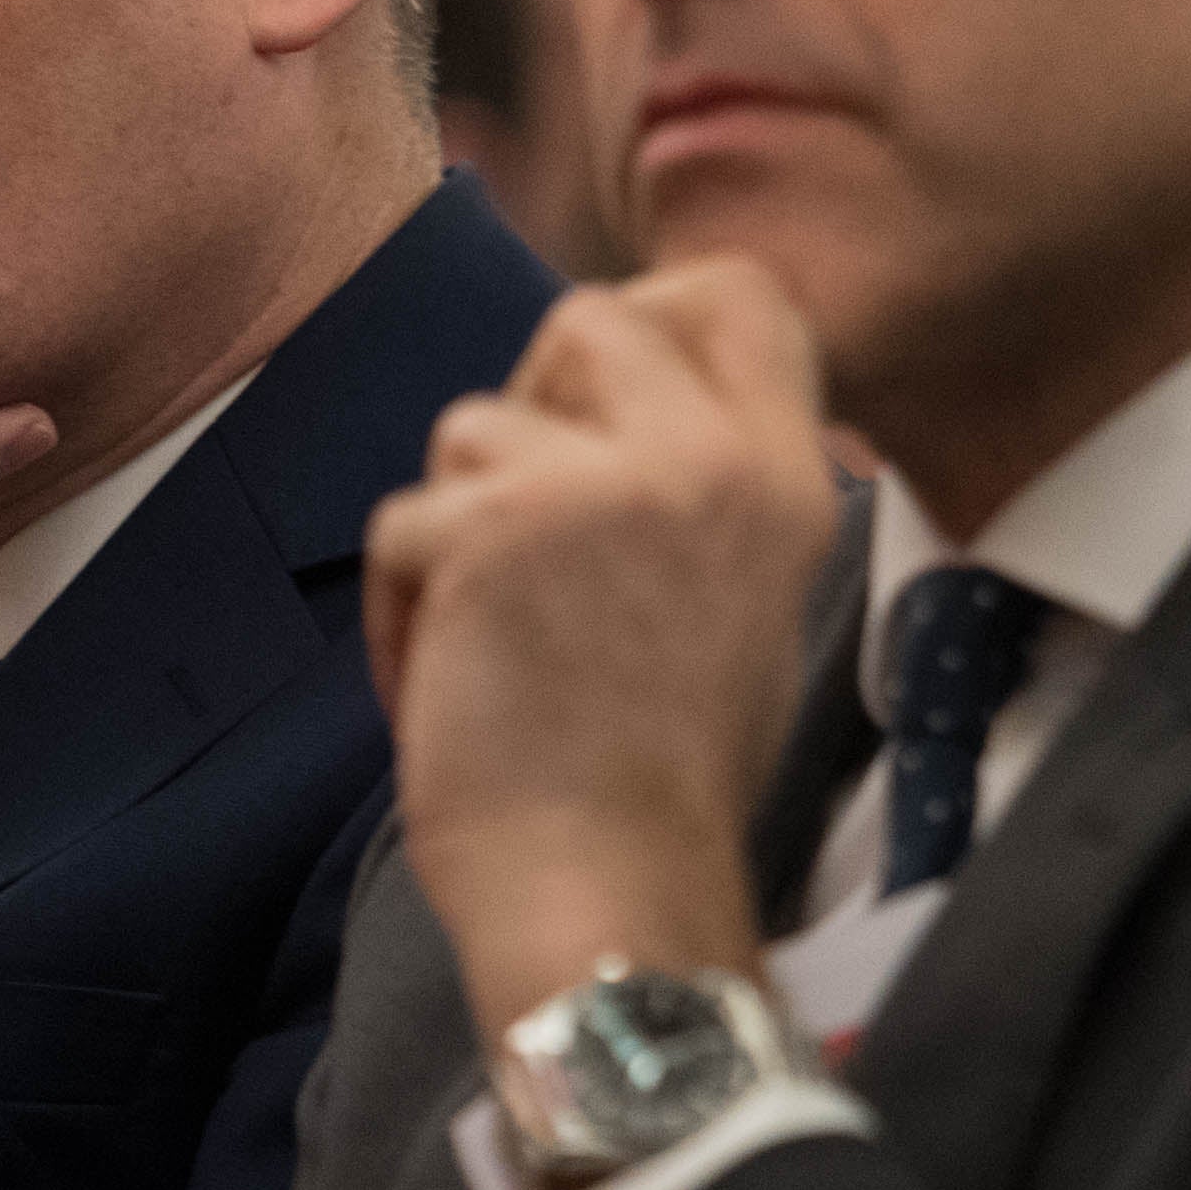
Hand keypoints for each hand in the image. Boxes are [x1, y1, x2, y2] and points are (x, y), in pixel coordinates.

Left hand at [362, 259, 841, 1040]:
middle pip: (592, 318)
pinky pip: (403, 523)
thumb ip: (691, 489)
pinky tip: (450, 694)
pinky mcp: (495, 527)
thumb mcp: (737, 603)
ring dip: (455, 532)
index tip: (603, 408)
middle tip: (521, 529)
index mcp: (787, 482)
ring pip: (473, 426)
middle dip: (529, 408)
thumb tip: (593, 412)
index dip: (654, 317)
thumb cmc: (658, 784)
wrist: (613, 896)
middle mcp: (713, 461)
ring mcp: (606, 485)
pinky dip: (402, 615)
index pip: (740, 293)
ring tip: (494, 647)